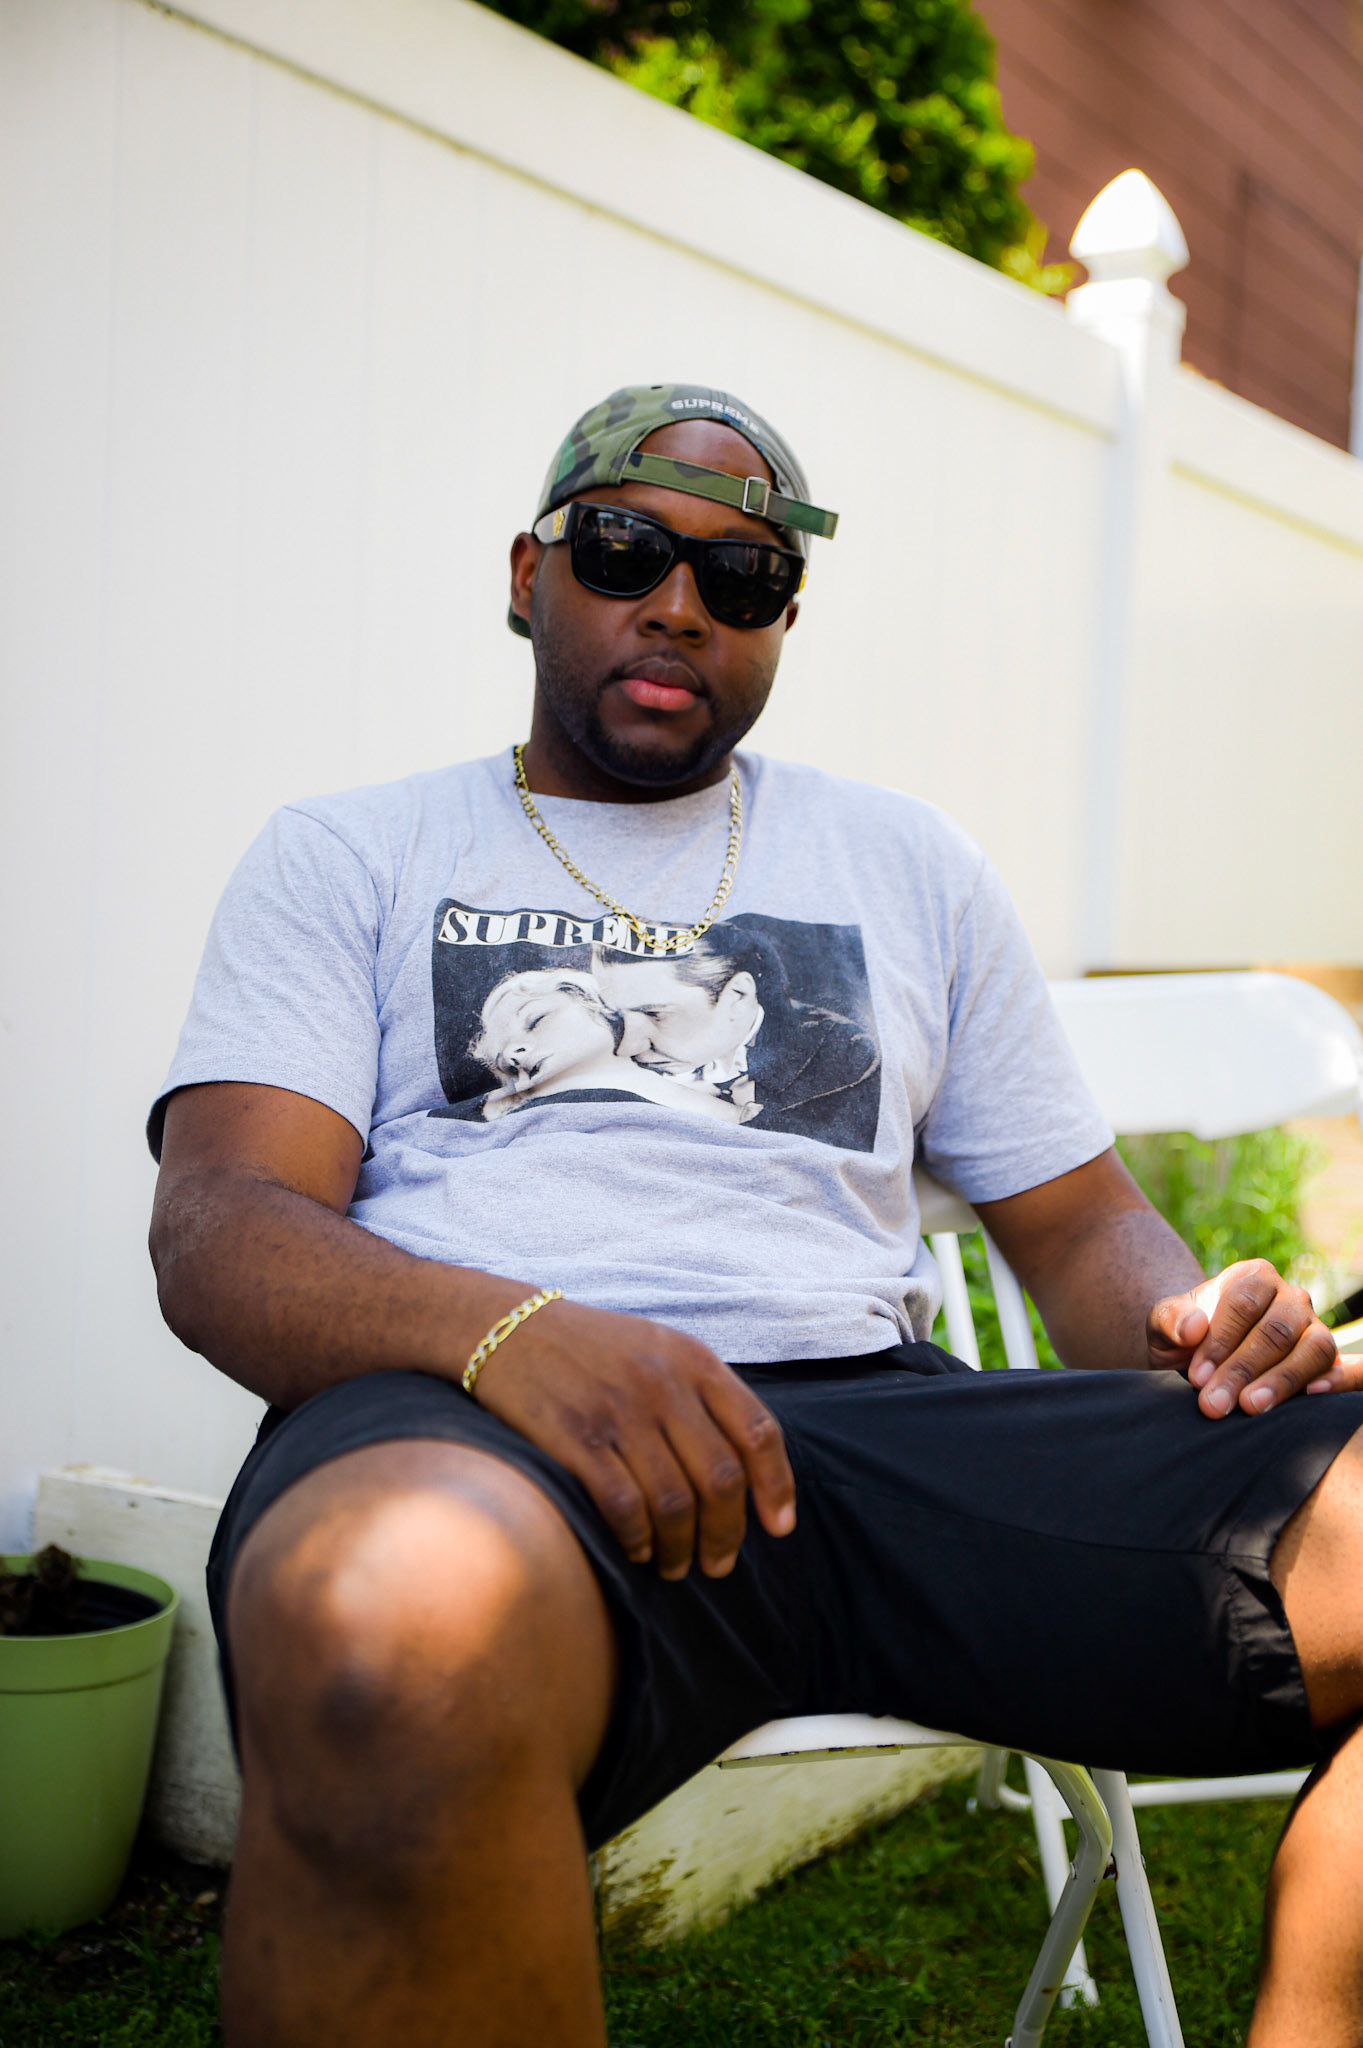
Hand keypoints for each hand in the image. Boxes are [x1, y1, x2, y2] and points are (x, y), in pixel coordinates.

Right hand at [469, 1297, 795, 1578]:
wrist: (510, 1329)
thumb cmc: (594, 1348)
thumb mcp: (660, 1348)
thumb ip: (705, 1394)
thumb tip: (748, 1467)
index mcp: (694, 1360)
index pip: (758, 1431)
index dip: (776, 1486)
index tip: (778, 1527)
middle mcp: (663, 1384)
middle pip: (721, 1478)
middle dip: (727, 1533)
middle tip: (720, 1564)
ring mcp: (619, 1411)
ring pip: (675, 1502)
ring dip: (682, 1547)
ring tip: (677, 1566)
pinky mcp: (575, 1437)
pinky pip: (624, 1506)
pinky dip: (637, 1539)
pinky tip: (637, 1550)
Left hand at [1148, 1259, 1357, 1416]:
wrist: (1198, 1357)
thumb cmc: (1183, 1338)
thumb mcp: (1164, 1326)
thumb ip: (1171, 1319)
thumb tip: (1193, 1328)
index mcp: (1252, 1277)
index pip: (1243, 1304)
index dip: (1220, 1341)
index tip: (1197, 1376)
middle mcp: (1289, 1297)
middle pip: (1276, 1330)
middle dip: (1243, 1369)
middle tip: (1214, 1404)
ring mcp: (1312, 1326)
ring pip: (1312, 1348)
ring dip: (1282, 1381)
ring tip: (1251, 1407)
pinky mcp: (1325, 1358)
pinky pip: (1336, 1366)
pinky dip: (1332, 1381)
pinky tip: (1309, 1397)